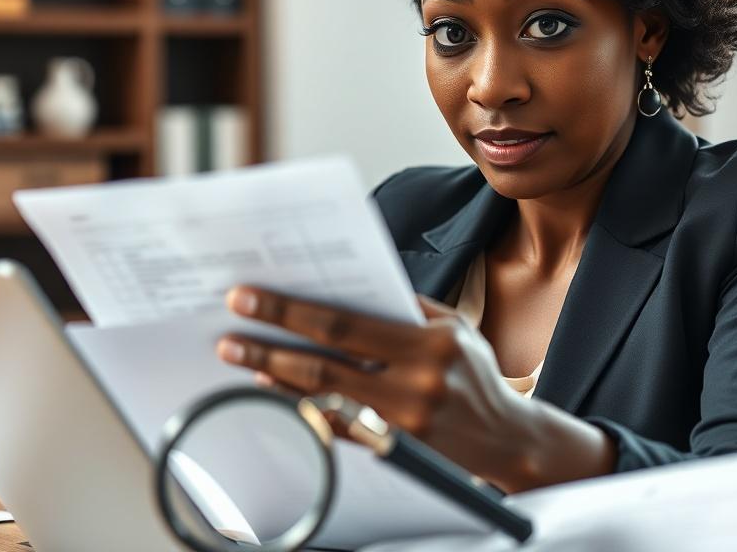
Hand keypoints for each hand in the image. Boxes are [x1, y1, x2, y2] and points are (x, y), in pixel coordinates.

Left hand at [216, 285, 539, 491]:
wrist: (507, 439)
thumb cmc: (473, 372)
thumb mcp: (452, 326)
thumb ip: (404, 307)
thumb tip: (342, 285)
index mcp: (430, 344)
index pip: (345, 325)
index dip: (291, 311)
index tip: (249, 297)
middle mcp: (415, 386)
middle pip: (324, 363)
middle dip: (269, 342)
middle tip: (229, 328)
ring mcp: (402, 426)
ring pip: (321, 398)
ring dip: (274, 375)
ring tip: (238, 354)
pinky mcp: (392, 452)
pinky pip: (333, 427)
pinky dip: (298, 405)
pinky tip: (271, 386)